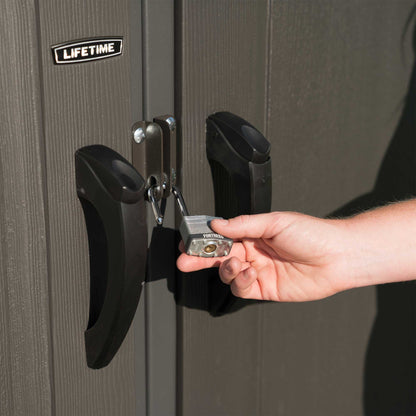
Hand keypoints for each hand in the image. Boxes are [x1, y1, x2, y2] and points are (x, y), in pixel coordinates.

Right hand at [177, 212, 351, 301]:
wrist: (336, 257)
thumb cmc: (312, 234)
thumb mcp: (275, 222)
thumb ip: (243, 225)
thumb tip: (218, 224)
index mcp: (252, 233)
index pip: (221, 235)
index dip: (204, 238)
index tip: (189, 239)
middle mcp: (252, 251)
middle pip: (218, 256)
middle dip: (199, 258)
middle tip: (185, 260)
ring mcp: (257, 270)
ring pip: (227, 273)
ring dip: (226, 269)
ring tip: (235, 263)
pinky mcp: (263, 288)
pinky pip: (241, 288)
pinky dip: (239, 281)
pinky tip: (248, 273)